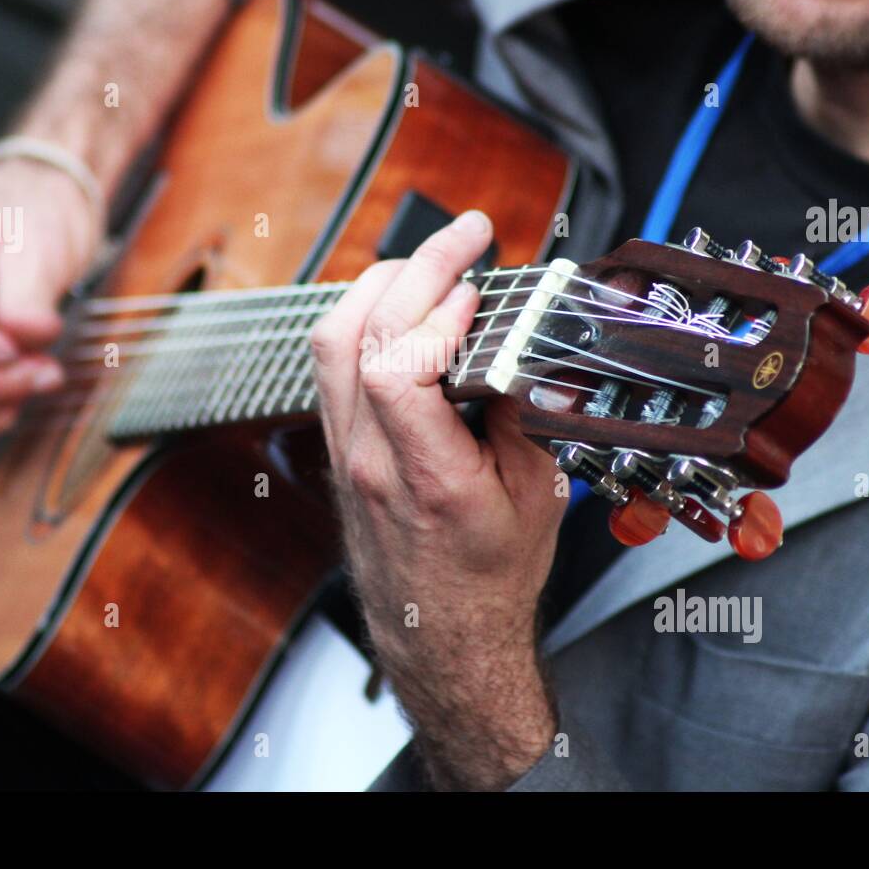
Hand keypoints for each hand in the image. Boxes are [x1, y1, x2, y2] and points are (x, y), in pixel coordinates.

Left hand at [310, 211, 567, 789]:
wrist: (439, 632)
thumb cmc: (489, 574)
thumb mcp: (538, 497)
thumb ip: (526, 415)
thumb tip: (517, 338)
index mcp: (428, 477)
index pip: (392, 369)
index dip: (431, 313)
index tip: (478, 289)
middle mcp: (371, 459)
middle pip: (356, 335)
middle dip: (414, 267)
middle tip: (467, 237)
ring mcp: (346, 451)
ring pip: (330, 341)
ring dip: (380, 284)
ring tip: (432, 261)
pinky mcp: (340, 446)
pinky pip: (333, 362)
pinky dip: (367, 316)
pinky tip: (405, 305)